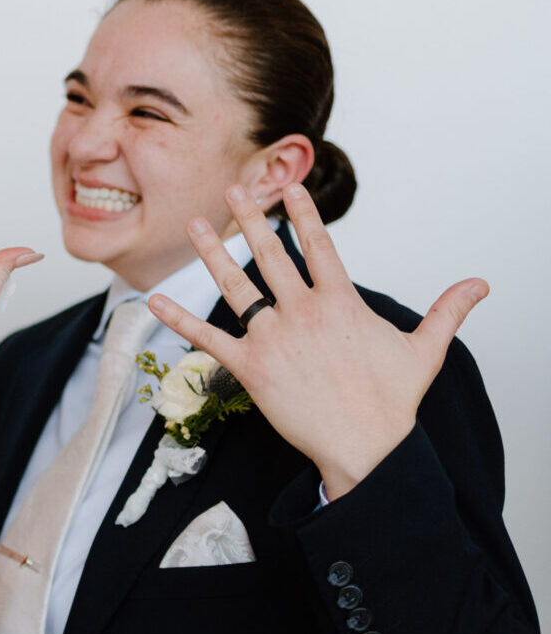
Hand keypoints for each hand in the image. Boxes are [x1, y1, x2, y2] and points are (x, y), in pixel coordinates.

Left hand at [148, 183, 488, 499]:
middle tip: (232, 190)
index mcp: (340, 302)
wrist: (366, 446)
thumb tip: (480, 285)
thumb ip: (446, 312)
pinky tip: (153, 300)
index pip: (319, 246)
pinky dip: (179, 319)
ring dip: (213, 253)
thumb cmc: (392, 402)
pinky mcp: (250, 369)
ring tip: (196, 224)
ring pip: (236, 287)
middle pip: (271, 256)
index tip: (288, 187)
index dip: (302, 214)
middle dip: (250, 220)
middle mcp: (303, 312)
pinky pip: (208, 338)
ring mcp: (273, 338)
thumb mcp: (425, 350)